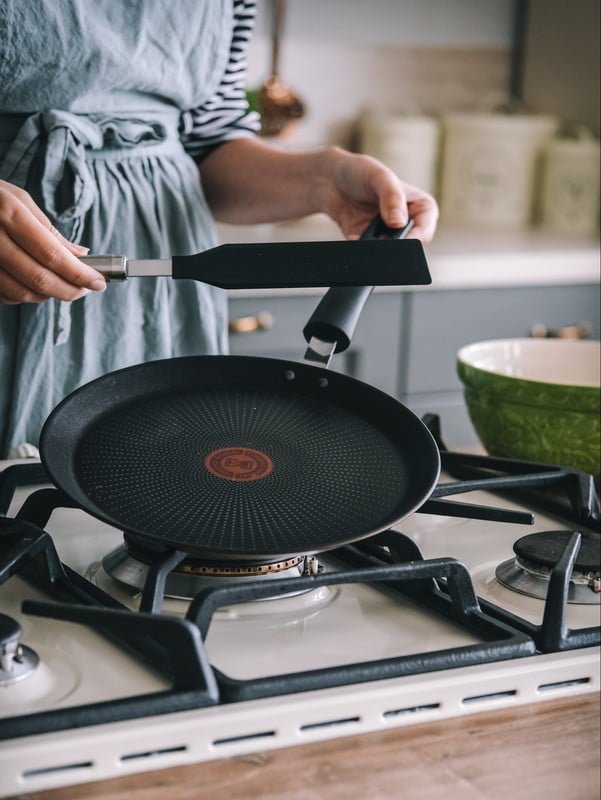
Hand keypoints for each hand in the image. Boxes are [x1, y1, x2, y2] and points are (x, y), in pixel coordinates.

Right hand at [0, 180, 105, 303]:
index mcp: (7, 213)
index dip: (80, 274)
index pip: (52, 255)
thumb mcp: (17, 199)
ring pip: (20, 294)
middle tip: (86, 289)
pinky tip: (33, 285)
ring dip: (48, 296)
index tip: (99, 282)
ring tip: (62, 286)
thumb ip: (49, 231)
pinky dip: (23, 296)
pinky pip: (3, 296)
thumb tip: (82, 255)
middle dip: (70, 290)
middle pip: (39, 280)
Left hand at [314, 147, 438, 242]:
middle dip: (394, 248)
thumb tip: (398, 222)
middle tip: (380, 243)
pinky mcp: (366, 242)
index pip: (424, 231)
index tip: (401, 241)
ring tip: (364, 237)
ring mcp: (385, 235)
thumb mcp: (379, 176)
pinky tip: (352, 237)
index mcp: (420, 207)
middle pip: (406, 246)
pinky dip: (359, 249)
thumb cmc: (360, 170)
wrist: (330, 178)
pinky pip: (366, 252)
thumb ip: (392, 196)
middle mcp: (405, 224)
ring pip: (386, 253)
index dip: (414, 239)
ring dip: (376, 250)